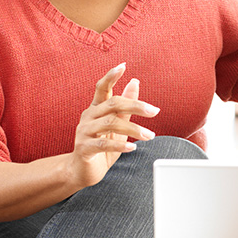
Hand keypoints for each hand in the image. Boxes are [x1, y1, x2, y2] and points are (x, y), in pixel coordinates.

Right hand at [69, 63, 158, 186]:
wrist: (82, 172)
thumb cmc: (102, 148)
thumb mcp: (117, 125)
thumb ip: (125, 106)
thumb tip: (135, 82)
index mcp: (96, 108)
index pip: (102, 87)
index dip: (111, 76)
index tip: (123, 66)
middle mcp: (88, 116)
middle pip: (112, 103)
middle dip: (136, 105)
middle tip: (155, 111)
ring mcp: (84, 132)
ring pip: (110, 124)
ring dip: (134, 129)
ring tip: (150, 136)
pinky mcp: (84, 148)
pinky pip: (103, 144)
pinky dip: (120, 146)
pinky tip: (133, 148)